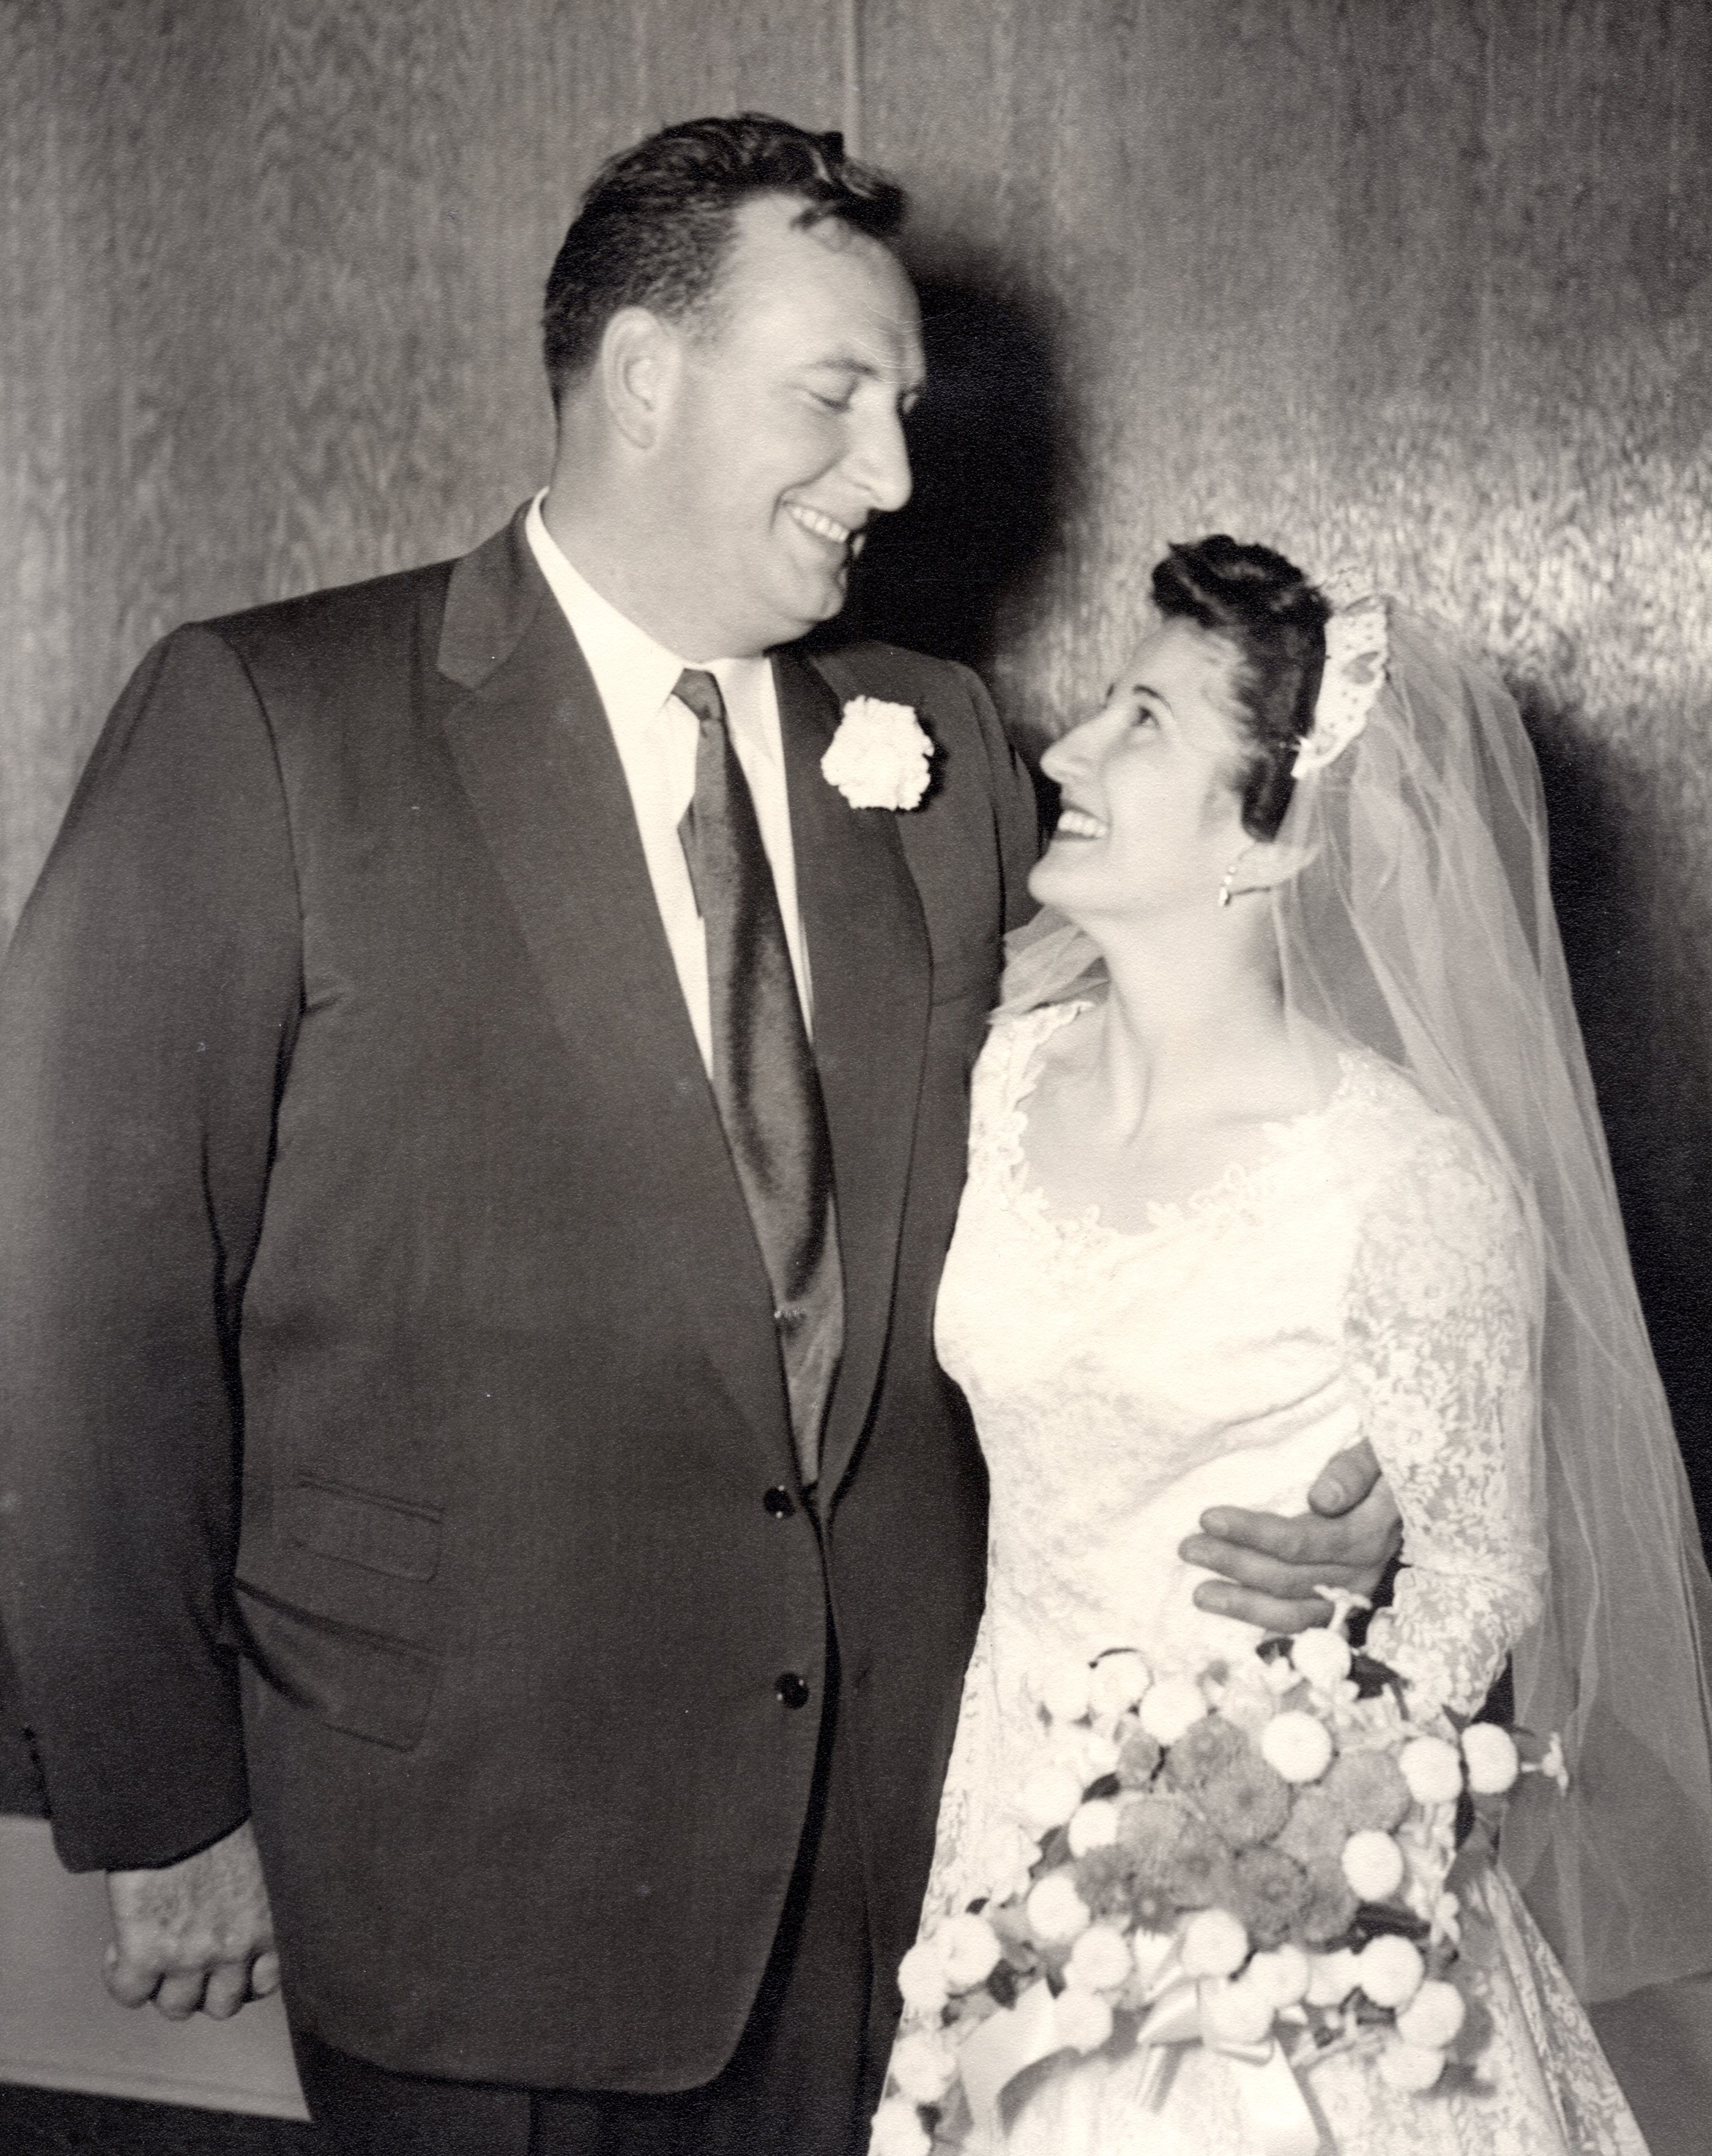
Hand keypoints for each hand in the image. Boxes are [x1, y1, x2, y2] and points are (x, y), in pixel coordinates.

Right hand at [104, 1818, 279, 2019]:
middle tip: (188, 1961)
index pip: (266, 1983)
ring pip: (177, 2007)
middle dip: (207, 1987)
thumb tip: (245, 1909)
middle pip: (221, 2006)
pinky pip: (130, 1993)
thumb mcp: (260, 1862)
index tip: (229, 1964)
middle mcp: (234, 1949)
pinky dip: (122, 1976)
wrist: (182, 1803)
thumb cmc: (223, 1819)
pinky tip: (121, 1948)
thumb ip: (256, 1899)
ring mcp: (190, 1957)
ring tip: (154, 1954)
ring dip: (164, 1986)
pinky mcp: (146, 1953)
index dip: (243, 1977)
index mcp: (268, 1923)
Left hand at [1178, 1439, 1401, 1633]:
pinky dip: (1266, 1623)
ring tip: (1199, 1593)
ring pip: (1293, 1610)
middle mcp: (1363, 1570)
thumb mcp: (1378, 1453)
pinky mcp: (1345, 1606)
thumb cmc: (1386, 1465)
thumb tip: (1322, 1499)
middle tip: (1188, 1547)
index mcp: (1370, 1531)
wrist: (1413, 1494)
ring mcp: (1354, 1594)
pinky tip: (1233, 1616)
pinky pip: (1302, 1625)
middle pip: (1290, 1577)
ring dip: (1243, 1604)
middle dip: (1234, 1563)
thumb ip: (1353, 1471)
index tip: (1209, 1517)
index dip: (1254, 1533)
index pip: (1304, 1541)